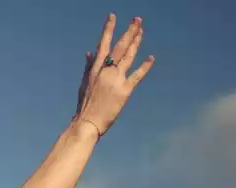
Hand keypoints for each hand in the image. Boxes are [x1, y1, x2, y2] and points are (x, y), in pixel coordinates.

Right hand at [72, 14, 154, 136]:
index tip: (113, 16)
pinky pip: (137, 75)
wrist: (88, 122)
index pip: (103, 44)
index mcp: (95, 68)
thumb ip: (89, 66)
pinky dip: (144, 66)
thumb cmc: (85, 105)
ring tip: (142, 31)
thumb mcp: (84, 83)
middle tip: (137, 19)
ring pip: (129, 56)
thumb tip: (89, 53)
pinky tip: (151, 57)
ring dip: (136, 43)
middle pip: (120, 46)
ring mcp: (116, 79)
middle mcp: (106, 71)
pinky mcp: (125, 90)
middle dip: (129, 31)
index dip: (109, 29)